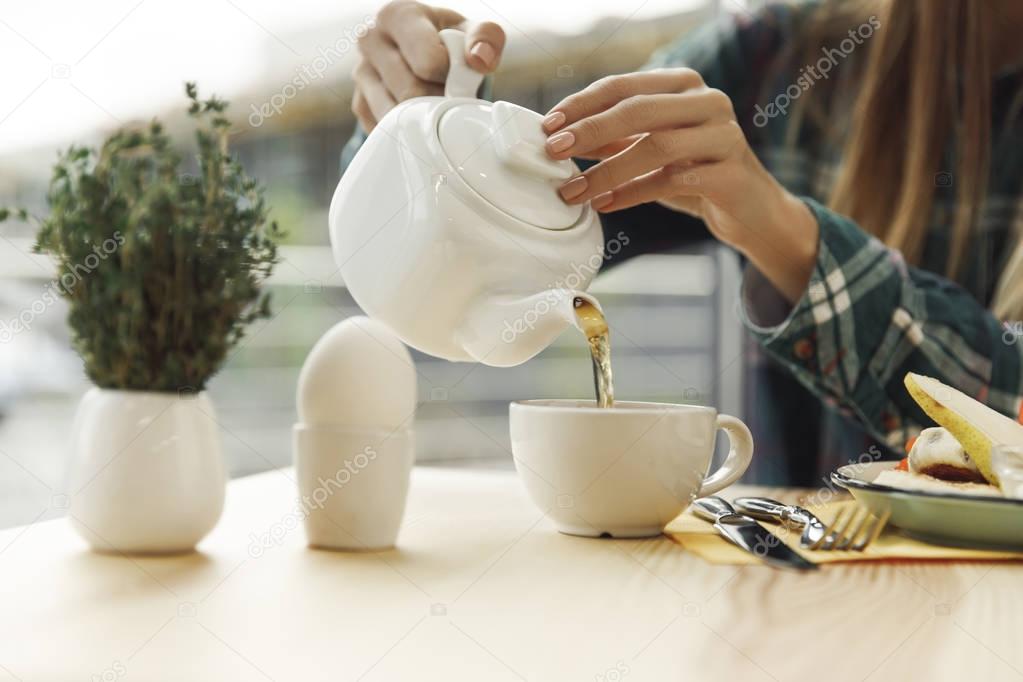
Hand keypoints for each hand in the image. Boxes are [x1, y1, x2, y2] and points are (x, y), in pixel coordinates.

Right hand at [352, 1, 504, 130]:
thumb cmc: (450, 42)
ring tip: (436, 103)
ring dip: (424, 119)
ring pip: (395, 116)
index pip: (428, 61)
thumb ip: (486, 37)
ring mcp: (361, 74)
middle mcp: (370, 40)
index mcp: (397, 16)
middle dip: (438, 101)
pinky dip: (409, 130)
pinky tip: (418, 114)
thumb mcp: (473, 32)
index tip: (457, 73)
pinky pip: (386, 131)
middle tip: (450, 95)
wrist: (423, 55)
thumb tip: (480, 59)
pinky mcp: (359, 104)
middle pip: (411, 93)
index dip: (452, 76)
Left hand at [542, 69, 818, 301]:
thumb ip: (614, 137)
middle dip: (590, 130)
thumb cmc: (692, 174)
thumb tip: (558, 136)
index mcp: (685, 85)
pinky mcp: (730, 173)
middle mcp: (709, 102)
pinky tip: (604, 205)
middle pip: (639, 109)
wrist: (750, 211)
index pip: (623, 85)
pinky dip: (632, 193)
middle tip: (554, 150)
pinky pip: (673, 181)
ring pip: (656, 146)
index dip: (582, 104)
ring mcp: (724, 135)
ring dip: (606, 170)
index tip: (548, 126)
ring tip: (572, 191)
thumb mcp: (650, 150)